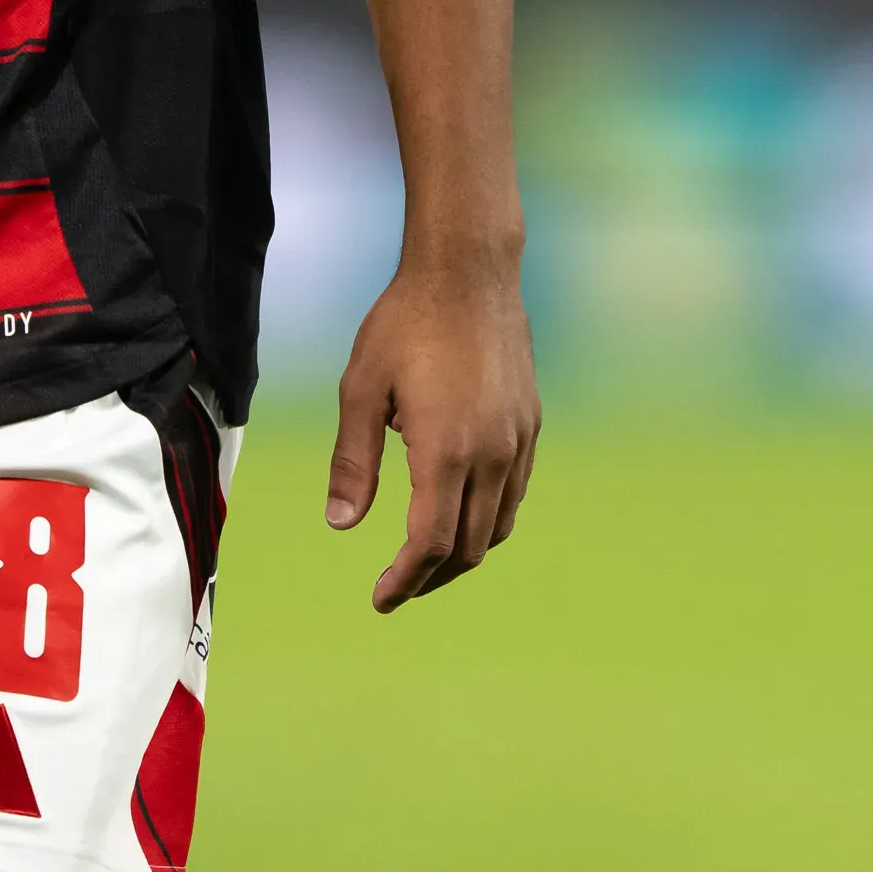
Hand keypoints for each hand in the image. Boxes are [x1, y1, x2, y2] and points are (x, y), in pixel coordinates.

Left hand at [326, 265, 539, 611]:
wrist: (469, 272)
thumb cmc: (404, 323)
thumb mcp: (360, 388)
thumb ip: (353, 461)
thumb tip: (341, 525)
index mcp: (446, 452)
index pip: (431, 544)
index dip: (405, 580)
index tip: (380, 598)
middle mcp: (493, 455)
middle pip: (469, 548)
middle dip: (431, 578)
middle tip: (395, 587)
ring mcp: (519, 442)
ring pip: (499, 527)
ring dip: (463, 555)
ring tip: (425, 562)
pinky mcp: (531, 425)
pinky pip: (515, 494)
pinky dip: (489, 520)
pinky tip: (460, 513)